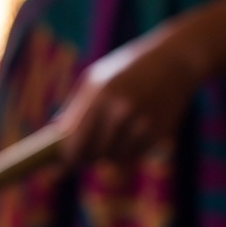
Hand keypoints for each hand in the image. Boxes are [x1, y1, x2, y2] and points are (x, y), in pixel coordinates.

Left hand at [55, 27, 206, 165]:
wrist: (176, 58)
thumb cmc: (125, 69)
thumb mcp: (94, 80)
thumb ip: (72, 111)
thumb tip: (50, 141)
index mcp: (100, 95)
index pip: (74, 143)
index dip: (65, 159)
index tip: (57, 168)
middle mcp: (121, 110)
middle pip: (92, 154)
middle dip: (83, 157)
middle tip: (80, 154)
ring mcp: (142, 122)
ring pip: (112, 158)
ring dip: (106, 154)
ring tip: (111, 134)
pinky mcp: (158, 132)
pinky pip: (132, 155)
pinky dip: (126, 151)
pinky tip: (131, 131)